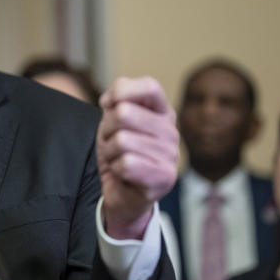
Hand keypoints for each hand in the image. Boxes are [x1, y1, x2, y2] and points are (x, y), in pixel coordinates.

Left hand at [96, 77, 178, 239]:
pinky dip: (116, 169)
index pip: (150, 87)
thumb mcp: (113, 121)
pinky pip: (126, 164)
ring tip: (119, 159)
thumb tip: (111, 100)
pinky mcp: (165, 177)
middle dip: (107, 129)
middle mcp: (171, 131)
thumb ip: (116, 101)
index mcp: (163, 112)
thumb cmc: (120, 152)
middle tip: (112, 142)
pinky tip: (124, 174)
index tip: (108, 105)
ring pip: (122, 140)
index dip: (122, 91)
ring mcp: (171, 155)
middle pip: (125, 113)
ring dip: (110, 152)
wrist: (122, 193)